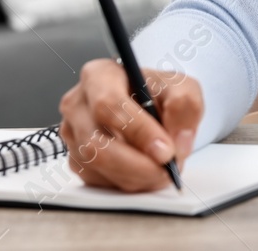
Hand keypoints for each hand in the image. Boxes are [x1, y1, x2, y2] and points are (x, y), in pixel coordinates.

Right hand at [59, 60, 202, 191]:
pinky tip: (144, 171)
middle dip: (137, 165)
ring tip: (161, 169)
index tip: (165, 151)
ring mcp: (73, 134)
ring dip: (135, 177)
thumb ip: (184, 107)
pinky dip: (126, 183)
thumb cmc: (158, 92)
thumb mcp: (182, 87)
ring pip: (97, 167)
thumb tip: (176, 142)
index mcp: (99, 76)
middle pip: (97, 144)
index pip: (109, 106)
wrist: (149, 106)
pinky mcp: (75, 160)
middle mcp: (78, 104)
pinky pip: (98, 181)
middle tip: (167, 169)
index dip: (138, 132)